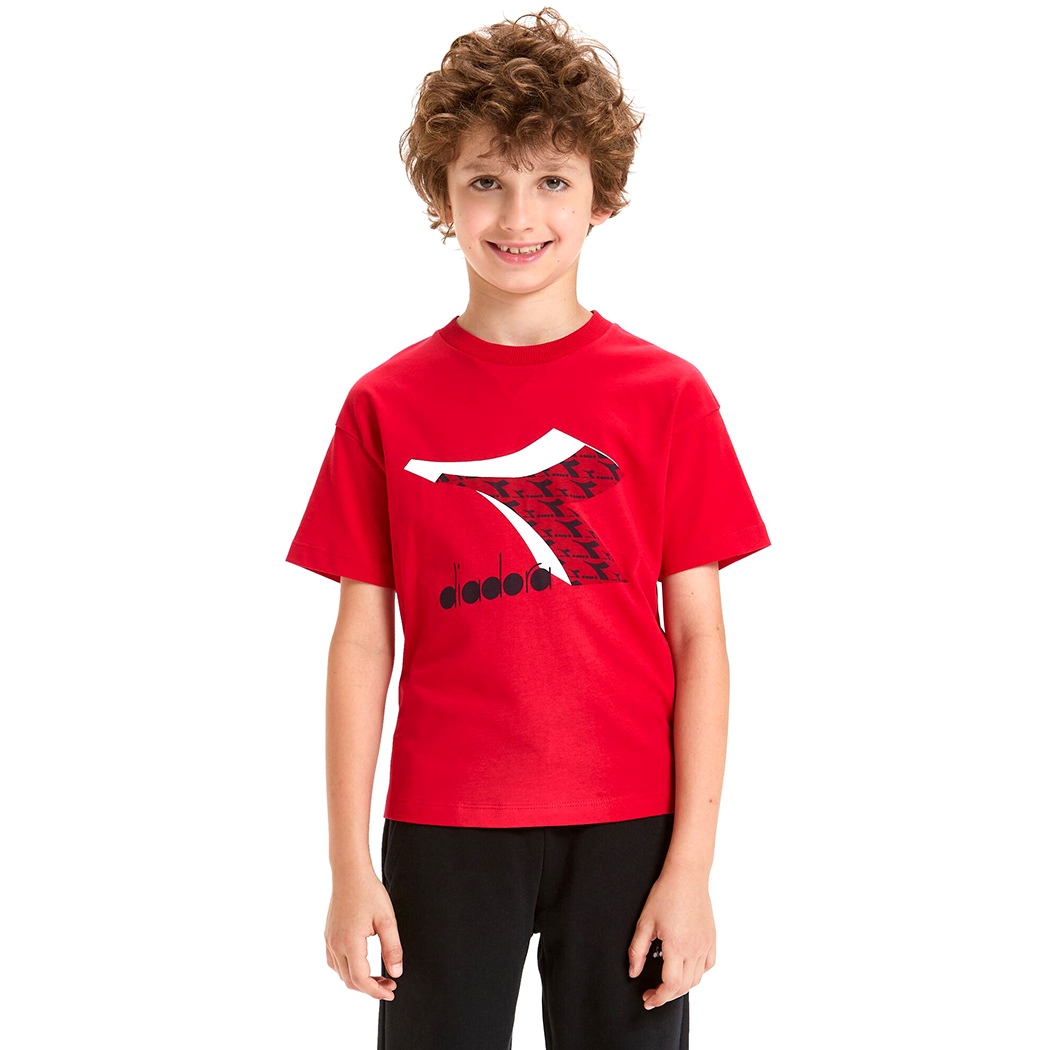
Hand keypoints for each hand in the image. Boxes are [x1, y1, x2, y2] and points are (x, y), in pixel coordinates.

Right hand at [325, 871, 404, 1000]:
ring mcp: (329, 940)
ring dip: (358, 980)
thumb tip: (396, 972)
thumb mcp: (387, 920)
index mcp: (350, 943)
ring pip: (341, 973)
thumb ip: (393, 948)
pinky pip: (334, 962)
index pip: (361, 979)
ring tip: (378, 976)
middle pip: (350, 980)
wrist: (350, 873)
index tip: (391, 991)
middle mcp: (336, 945)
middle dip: (370, 988)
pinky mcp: (328, 935)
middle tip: (389, 984)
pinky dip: (347, 970)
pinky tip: (360, 964)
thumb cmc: (369, 892)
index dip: (376, 991)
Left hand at [626, 864, 714, 1009]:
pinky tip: (686, 968)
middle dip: (667, 995)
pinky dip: (698, 973)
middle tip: (652, 993)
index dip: (658, 997)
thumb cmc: (665, 894)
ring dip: (682, 987)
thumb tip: (633, 972)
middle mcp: (694, 948)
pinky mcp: (711, 938)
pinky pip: (708, 965)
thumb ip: (637, 951)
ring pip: (697, 978)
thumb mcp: (644, 922)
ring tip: (667, 983)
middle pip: (684, 986)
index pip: (670, 985)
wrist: (687, 876)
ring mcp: (705, 944)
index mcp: (676, 946)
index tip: (648, 999)